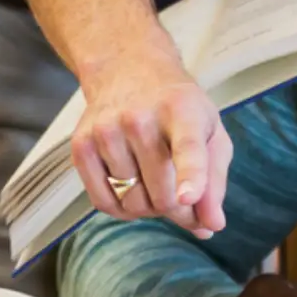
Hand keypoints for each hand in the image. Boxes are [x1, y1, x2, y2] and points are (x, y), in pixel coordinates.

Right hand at [70, 48, 232, 236]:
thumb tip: (210, 226)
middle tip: (182, 194)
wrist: (129, 70)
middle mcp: (139, 119)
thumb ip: (215, 182)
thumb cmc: (178, 109)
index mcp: (182, 110)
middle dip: (178, 209)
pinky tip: (131, 186)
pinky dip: (122, 208)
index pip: (187, 148)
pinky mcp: (81, 145)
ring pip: (133, 204)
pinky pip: (104, 204)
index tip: (187, 197)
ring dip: (149, 206)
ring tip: (154, 179)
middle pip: (163, 196)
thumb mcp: (211, 133)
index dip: (190, 176)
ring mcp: (106, 131)